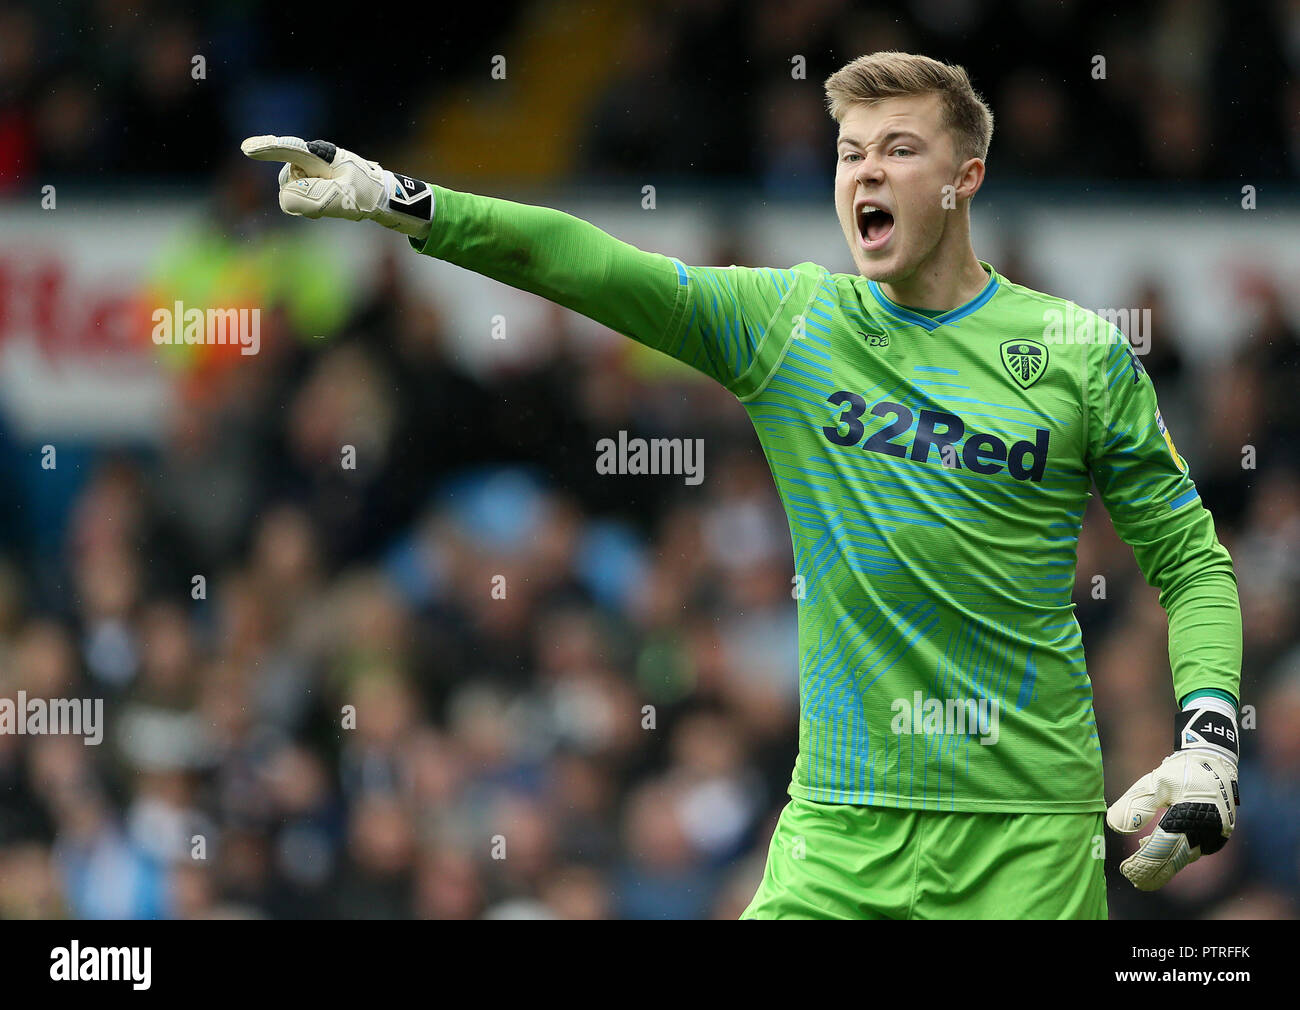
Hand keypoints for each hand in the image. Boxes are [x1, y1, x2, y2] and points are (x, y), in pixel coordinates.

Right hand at [240, 135, 432, 238]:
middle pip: (287, 179)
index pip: (289, 150)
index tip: (247, 148)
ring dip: (308, 201)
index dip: (268, 149)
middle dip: (303, 193)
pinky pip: (297, 198)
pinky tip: (328, 203)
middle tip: (335, 198)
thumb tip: (286, 200)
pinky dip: (310, 206)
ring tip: (335, 200)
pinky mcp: (309, 181)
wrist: (379, 196)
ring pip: (290, 191)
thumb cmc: (364, 193)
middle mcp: (310, 159)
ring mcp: (308, 170)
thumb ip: (313, 199)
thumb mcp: (343, 198)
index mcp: (320, 154)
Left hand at [1106, 698, 1238, 890]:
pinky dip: (1174, 853)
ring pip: (1184, 855)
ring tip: (1140, 869)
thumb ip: (1136, 804)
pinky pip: (1193, 849)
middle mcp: (1208, 830)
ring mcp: (1216, 834)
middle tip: (1134, 879)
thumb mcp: (1155, 781)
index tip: (1127, 870)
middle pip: (1175, 857)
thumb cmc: (1182, 770)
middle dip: (1153, 870)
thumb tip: (1115, 826)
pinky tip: (1154, 849)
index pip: (1164, 847)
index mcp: (1192, 815)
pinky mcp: (1217, 834)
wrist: (1214, 761)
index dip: (1145, 862)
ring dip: (1163, 863)